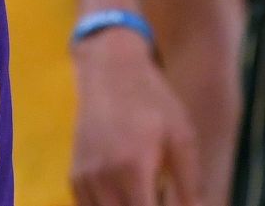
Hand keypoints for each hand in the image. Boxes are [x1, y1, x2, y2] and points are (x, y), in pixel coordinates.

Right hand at [71, 29, 200, 204]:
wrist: (111, 71)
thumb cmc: (153, 102)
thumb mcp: (181, 137)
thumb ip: (189, 184)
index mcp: (133, 168)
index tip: (167, 203)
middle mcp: (103, 178)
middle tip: (157, 196)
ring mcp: (85, 178)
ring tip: (145, 194)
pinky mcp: (75, 176)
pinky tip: (127, 197)